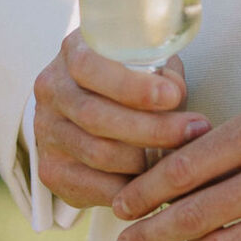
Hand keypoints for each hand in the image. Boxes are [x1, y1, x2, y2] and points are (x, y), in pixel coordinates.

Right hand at [30, 33, 209, 208]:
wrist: (86, 111)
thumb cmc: (129, 80)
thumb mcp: (145, 62)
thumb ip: (160, 71)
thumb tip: (174, 94)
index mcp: (73, 52)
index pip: (90, 67)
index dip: (132, 85)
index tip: (172, 96)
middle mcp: (52, 90)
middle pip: (96, 116)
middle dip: (151, 128)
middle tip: (193, 131)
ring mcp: (46, 132)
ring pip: (98, 153)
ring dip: (145, 161)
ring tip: (181, 159)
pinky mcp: (51, 169)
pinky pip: (93, 186)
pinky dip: (129, 188)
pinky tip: (155, 183)